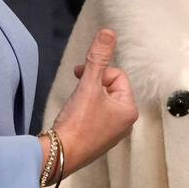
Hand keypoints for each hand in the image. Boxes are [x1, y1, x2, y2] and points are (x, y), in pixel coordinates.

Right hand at [50, 29, 137, 174]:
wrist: (59, 155)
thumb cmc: (77, 122)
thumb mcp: (88, 84)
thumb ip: (98, 57)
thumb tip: (109, 32)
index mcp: (129, 109)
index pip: (116, 76)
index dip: (96, 73)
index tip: (78, 77)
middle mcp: (126, 123)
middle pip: (109, 89)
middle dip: (91, 86)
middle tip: (77, 95)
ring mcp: (113, 134)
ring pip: (101, 102)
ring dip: (87, 99)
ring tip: (74, 109)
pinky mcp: (99, 141)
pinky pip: (95, 117)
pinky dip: (84, 113)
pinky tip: (74, 120)